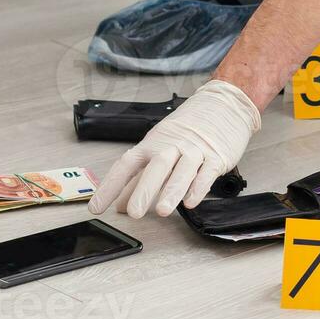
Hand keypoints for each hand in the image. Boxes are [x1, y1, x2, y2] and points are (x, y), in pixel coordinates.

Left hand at [87, 80, 259, 217]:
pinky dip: (199, 187)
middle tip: (134, 213)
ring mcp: (194, 151)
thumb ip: (139, 180)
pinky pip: (206, 173)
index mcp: (152, 144)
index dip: (111, 186)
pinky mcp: (216, 157)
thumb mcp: (158, 149)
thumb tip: (120, 205)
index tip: (97, 207)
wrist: (222, 105)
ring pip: (182, 170)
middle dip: (144, 190)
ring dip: (172, 190)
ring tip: (162, 211)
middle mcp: (171, 146)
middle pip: (156, 166)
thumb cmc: (187, 130)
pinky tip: (191, 202)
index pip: (127, 165)